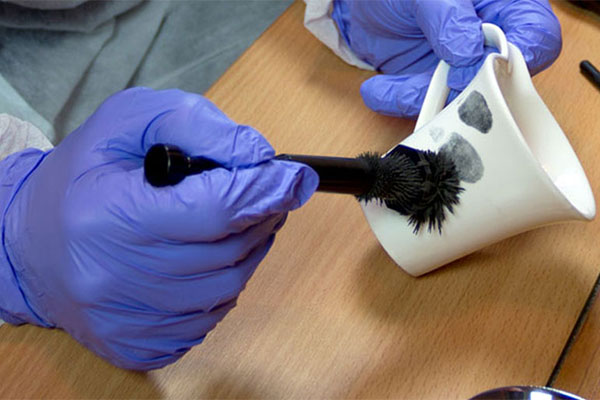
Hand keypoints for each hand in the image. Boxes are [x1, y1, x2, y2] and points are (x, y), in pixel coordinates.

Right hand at [0, 87, 317, 369]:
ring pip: (227, 289)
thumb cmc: (83, 176)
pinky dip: (221, 286)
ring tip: (236, 223)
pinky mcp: (137, 345)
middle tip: (266, 195)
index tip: (294, 179)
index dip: (263, 193)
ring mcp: (126, 320)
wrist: (32, 243)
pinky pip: (208, 318)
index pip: (211, 210)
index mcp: (107, 215)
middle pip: (227, 252)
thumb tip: (259, 156)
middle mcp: (113, 278)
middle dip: (260, 218)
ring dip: (247, 251)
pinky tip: (205, 260)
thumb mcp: (130, 122)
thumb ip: (196, 125)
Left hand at [332, 0, 561, 117]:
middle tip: (437, 85)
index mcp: (504, 6)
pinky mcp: (434, 84)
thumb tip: (470, 53)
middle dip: (466, 92)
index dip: (515, 58)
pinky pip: (426, 105)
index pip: (537, 36)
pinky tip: (377, 90)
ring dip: (423, 100)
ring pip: (460, 101)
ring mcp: (461, 65)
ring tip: (384, 89)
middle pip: (503, 81)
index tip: (480, 66)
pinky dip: (400, 103)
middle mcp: (487, 39)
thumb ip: (448, 17)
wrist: (365, 4)